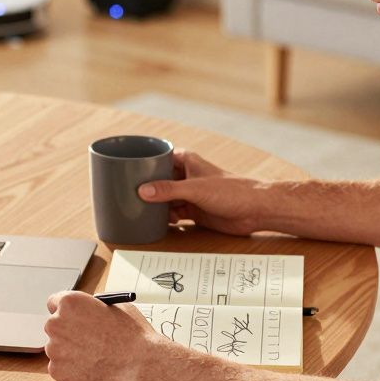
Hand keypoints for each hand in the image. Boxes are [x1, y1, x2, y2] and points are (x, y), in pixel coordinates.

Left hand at [44, 291, 168, 380]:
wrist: (141, 366)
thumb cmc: (133, 335)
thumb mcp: (116, 307)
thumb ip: (95, 307)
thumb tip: (88, 311)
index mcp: (70, 303)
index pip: (54, 302)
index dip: (66, 311)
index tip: (72, 317)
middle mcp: (57, 323)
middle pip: (54, 326)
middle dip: (67, 332)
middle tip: (85, 340)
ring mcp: (55, 349)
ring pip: (57, 348)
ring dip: (70, 351)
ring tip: (95, 356)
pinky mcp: (57, 371)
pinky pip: (60, 368)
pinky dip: (72, 370)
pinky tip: (92, 368)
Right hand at [138, 149, 267, 235]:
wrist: (255, 210)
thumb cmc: (233, 190)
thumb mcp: (195, 189)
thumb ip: (168, 190)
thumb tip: (143, 191)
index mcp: (186, 161)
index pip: (158, 157)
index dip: (142, 163)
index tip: (124, 169)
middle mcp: (185, 176)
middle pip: (158, 180)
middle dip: (145, 188)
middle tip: (126, 195)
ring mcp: (189, 194)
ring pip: (164, 199)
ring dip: (155, 206)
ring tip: (139, 211)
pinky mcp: (194, 210)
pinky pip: (173, 214)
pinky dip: (166, 218)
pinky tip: (158, 222)